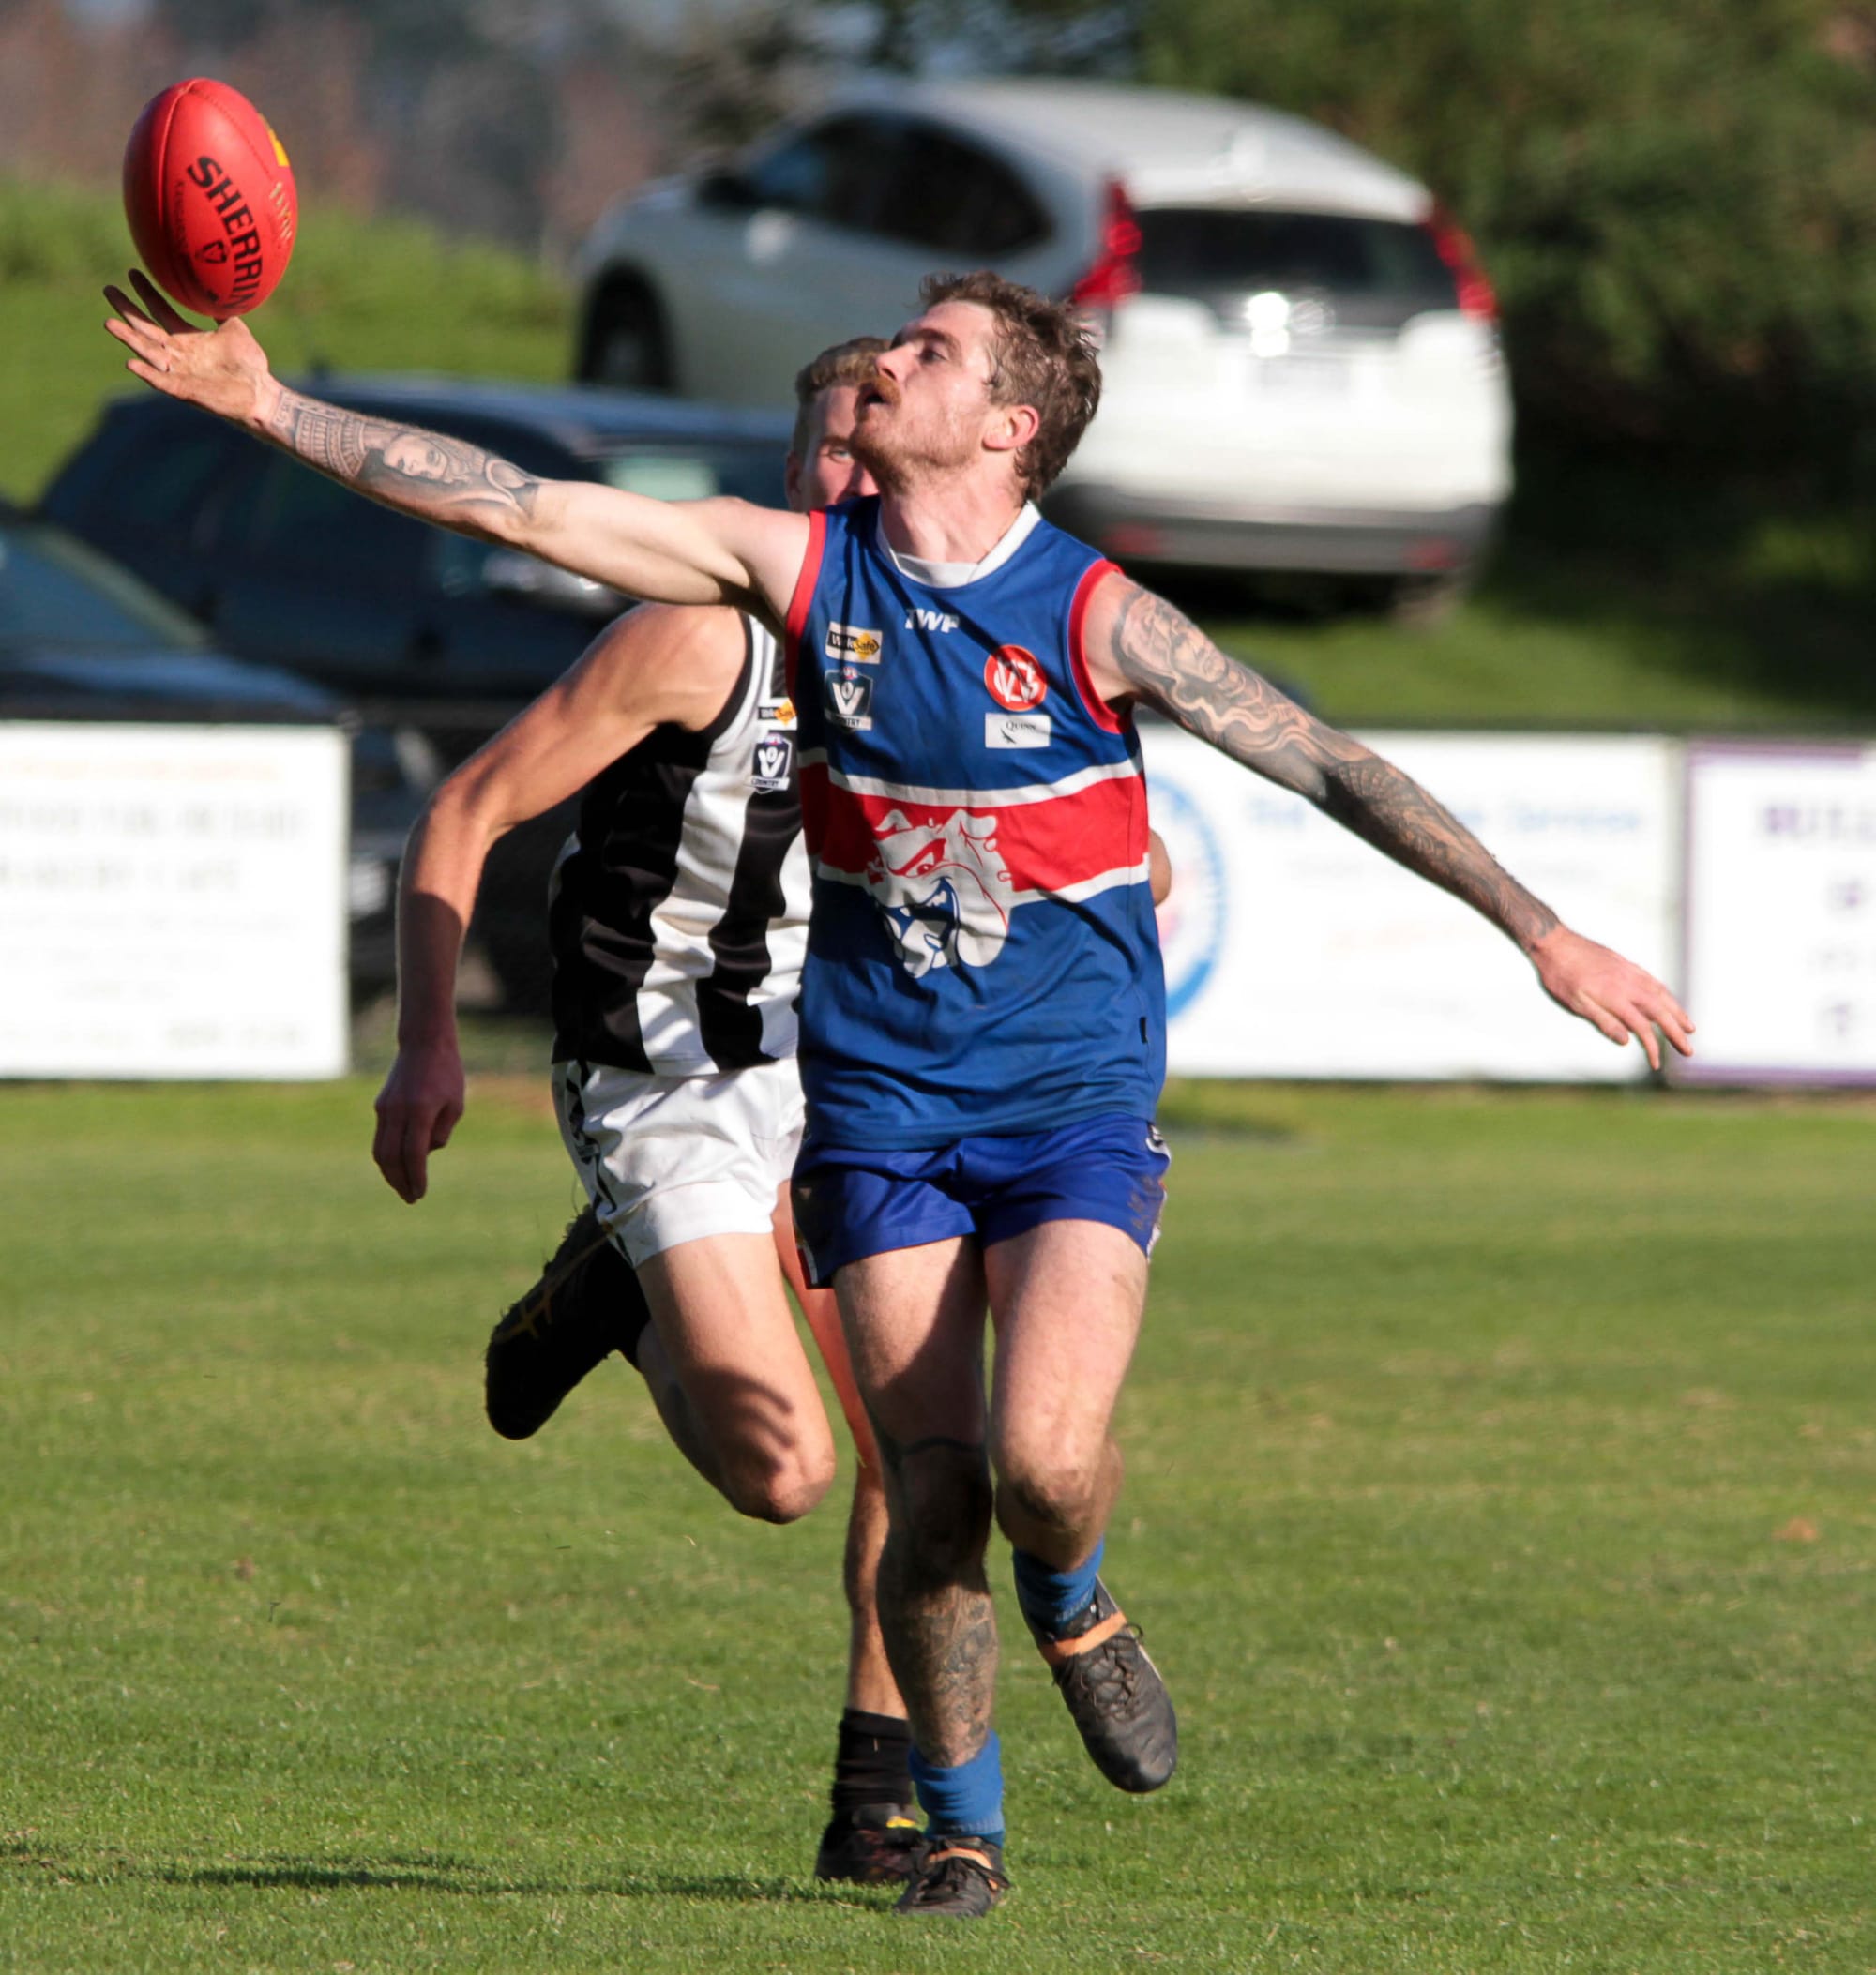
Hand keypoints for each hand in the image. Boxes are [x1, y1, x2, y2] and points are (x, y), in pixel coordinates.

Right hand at [103, 269, 279, 425]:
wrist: (261, 393)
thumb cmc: (249, 364)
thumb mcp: (235, 329)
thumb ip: (223, 311)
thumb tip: (219, 287)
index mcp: (187, 338)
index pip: (160, 311)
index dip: (147, 293)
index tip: (133, 272)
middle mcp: (178, 353)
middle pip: (145, 328)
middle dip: (127, 310)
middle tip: (108, 289)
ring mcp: (179, 371)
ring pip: (147, 352)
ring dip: (128, 338)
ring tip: (109, 322)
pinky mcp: (184, 390)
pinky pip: (161, 381)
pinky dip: (146, 373)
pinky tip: (131, 363)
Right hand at [372, 1039, 465, 1202]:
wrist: (424, 1044)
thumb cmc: (447, 1073)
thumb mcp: (455, 1104)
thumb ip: (440, 1133)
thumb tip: (424, 1155)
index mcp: (419, 1110)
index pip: (413, 1154)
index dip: (416, 1178)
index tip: (420, 1193)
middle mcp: (397, 1111)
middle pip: (390, 1157)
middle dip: (399, 1182)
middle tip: (410, 1198)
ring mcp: (385, 1109)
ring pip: (380, 1150)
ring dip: (389, 1173)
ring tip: (402, 1187)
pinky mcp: (380, 1106)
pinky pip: (381, 1138)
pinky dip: (388, 1157)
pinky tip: (398, 1167)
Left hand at [1528, 926, 1693, 1070]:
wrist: (1554, 942)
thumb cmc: (1560, 977)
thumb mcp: (1575, 1004)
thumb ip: (1603, 1021)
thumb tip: (1627, 1041)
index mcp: (1616, 997)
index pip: (1641, 1028)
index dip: (1651, 1048)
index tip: (1656, 1065)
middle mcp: (1628, 983)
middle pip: (1660, 1012)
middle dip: (1676, 1032)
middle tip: (1689, 1051)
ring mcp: (1629, 972)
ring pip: (1661, 994)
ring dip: (1677, 1012)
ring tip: (1689, 1027)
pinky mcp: (1626, 964)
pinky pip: (1653, 981)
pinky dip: (1665, 994)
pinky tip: (1668, 1000)